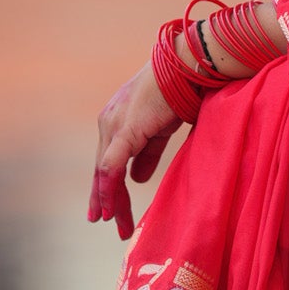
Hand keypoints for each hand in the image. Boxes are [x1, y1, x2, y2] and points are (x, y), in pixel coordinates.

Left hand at [90, 63, 181, 241]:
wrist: (186, 66)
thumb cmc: (178, 90)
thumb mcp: (161, 129)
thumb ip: (148, 154)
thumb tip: (137, 179)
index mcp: (116, 122)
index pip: (107, 162)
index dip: (107, 188)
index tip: (106, 212)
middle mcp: (108, 124)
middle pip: (102, 170)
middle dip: (105, 199)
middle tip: (108, 223)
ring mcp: (114, 126)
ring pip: (105, 172)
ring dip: (110, 200)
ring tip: (115, 223)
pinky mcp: (125, 130)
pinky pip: (112, 166)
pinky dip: (109, 189)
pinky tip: (111, 208)